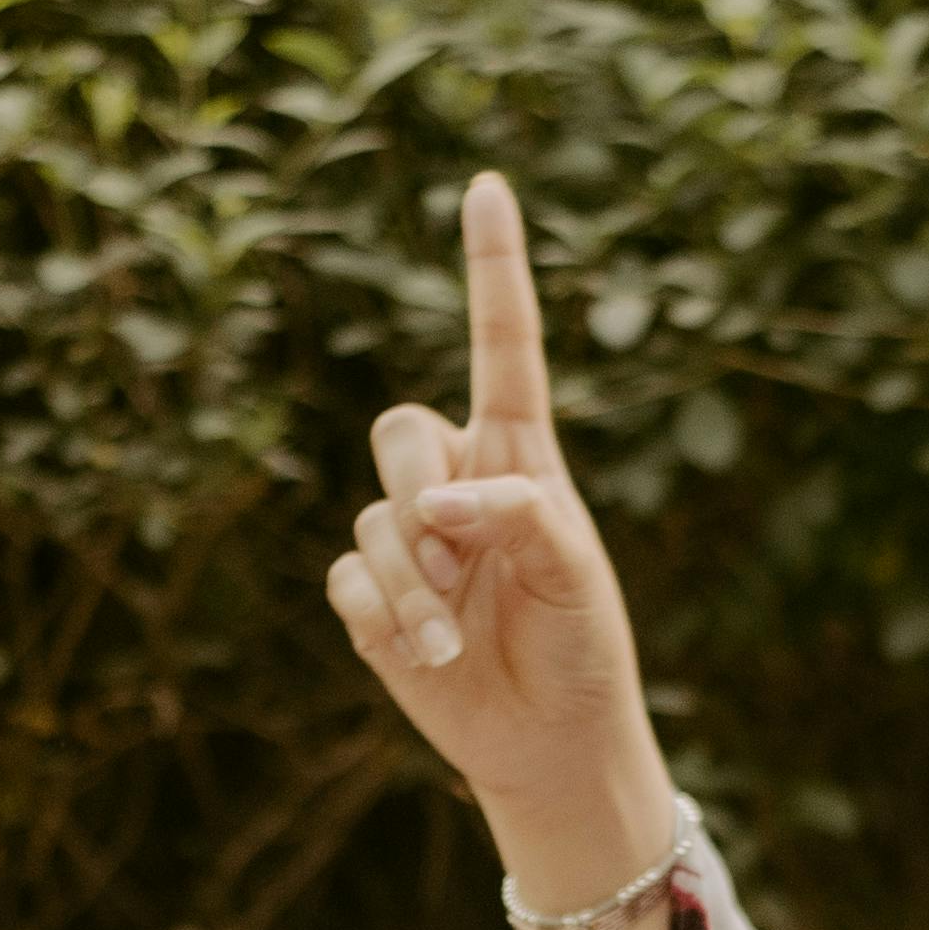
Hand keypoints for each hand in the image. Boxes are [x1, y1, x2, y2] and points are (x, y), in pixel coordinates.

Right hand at [322, 173, 672, 868]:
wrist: (549, 740)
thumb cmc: (579, 646)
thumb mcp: (574, 575)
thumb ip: (518, 517)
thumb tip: (433, 506)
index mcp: (518, 454)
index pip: (503, 345)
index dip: (492, 269)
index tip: (488, 189)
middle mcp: (455, 481)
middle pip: (399, 429)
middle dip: (419, 492)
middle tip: (460, 558)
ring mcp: (407, 539)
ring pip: (373, 517)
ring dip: (415, 583)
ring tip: (455, 637)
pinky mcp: (370, 596)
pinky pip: (349, 577)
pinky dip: (388, 616)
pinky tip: (426, 654)